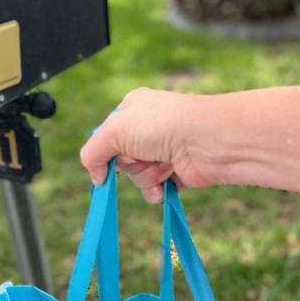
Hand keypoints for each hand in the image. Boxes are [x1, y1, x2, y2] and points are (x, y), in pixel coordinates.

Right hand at [79, 88, 218, 202]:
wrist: (207, 141)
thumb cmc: (161, 126)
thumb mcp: (114, 130)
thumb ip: (92, 154)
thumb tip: (97, 179)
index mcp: (132, 109)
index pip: (106, 136)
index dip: (107, 151)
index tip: (110, 157)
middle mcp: (148, 128)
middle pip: (121, 160)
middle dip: (130, 164)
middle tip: (143, 155)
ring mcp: (164, 150)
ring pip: (138, 177)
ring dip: (146, 176)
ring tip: (164, 165)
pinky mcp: (177, 172)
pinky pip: (155, 191)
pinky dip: (157, 191)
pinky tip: (167, 183)